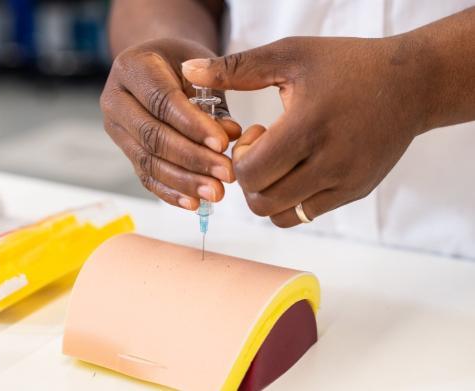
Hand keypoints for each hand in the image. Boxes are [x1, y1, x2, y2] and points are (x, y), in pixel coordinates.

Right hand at [101, 38, 240, 209]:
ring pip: (148, 161)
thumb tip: (230, 135)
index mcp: (133, 67)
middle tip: (226, 173)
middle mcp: (116, 99)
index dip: (192, 125)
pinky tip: (194, 202)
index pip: (162, 101)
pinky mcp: (125, 150)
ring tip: (216, 192)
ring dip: (184, 181)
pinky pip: (145, 176)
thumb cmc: (186, 64)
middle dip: (192, 159)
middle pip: (152, 136)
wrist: (159, 67)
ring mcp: (117, 128)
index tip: (223, 143)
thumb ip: (215, 99)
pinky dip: (170, 192)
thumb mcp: (203, 68)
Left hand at [182, 36, 429, 226]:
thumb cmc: (346, 65)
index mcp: (309, 126)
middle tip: (263, 150)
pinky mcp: (355, 192)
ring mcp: (345, 183)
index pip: (251, 173)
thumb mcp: (290, 55)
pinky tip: (297, 170)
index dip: (239, 158)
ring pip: (281, 216)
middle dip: (248, 179)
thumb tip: (187, 71)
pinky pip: (305, 215)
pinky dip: (289, 200)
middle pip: (261, 201)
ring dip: (266, 193)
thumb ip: (236, 67)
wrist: (412, 84)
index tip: (253, 134)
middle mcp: (329, 162)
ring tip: (281, 161)